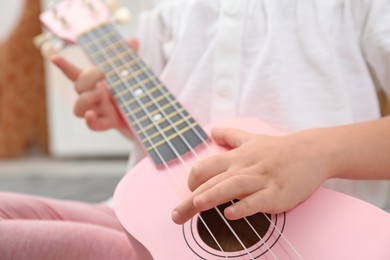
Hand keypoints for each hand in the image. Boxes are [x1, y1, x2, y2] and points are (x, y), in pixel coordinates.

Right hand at [51, 39, 138, 137]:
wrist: (139, 113)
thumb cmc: (127, 90)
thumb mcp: (128, 72)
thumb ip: (128, 57)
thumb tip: (134, 40)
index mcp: (94, 82)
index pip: (75, 73)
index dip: (63, 65)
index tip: (55, 58)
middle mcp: (92, 96)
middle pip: (77, 88)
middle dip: (85, 80)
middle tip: (101, 75)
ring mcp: (98, 110)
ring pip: (78, 109)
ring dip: (85, 99)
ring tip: (99, 94)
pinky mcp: (107, 122)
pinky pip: (94, 125)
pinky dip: (90, 121)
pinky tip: (91, 115)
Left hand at [172, 127, 332, 223]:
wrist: (311, 151)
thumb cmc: (278, 148)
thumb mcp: (252, 138)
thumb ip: (230, 135)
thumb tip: (213, 131)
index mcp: (236, 157)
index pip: (206, 166)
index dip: (192, 180)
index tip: (188, 192)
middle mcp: (245, 167)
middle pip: (213, 181)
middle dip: (191, 199)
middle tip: (175, 216)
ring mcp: (261, 179)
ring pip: (232, 187)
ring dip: (213, 196)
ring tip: (196, 205)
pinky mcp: (277, 193)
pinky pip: (258, 200)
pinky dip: (244, 207)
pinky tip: (231, 214)